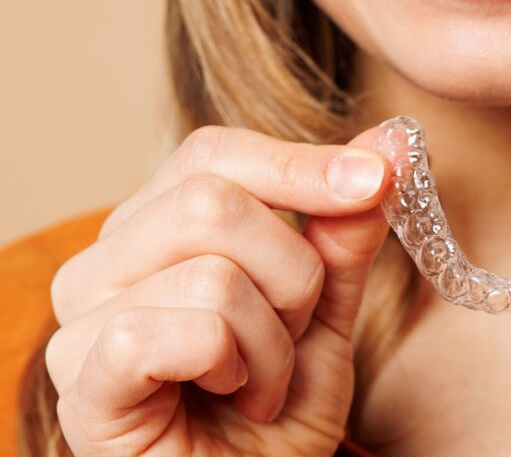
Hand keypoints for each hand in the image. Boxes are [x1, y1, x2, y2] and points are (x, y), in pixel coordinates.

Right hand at [46, 124, 392, 455]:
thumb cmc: (275, 407)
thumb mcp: (325, 311)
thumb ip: (342, 233)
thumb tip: (387, 145)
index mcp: (154, 228)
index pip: (215, 154)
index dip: (300, 163)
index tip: (377, 178)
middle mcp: (105, 262)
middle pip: (212, 201)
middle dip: (293, 273)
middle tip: (295, 331)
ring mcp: (82, 322)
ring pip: (214, 274)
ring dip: (273, 340)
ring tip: (263, 380)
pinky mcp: (84, 382)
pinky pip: (185, 330)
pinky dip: (238, 365)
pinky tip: (231, 395)